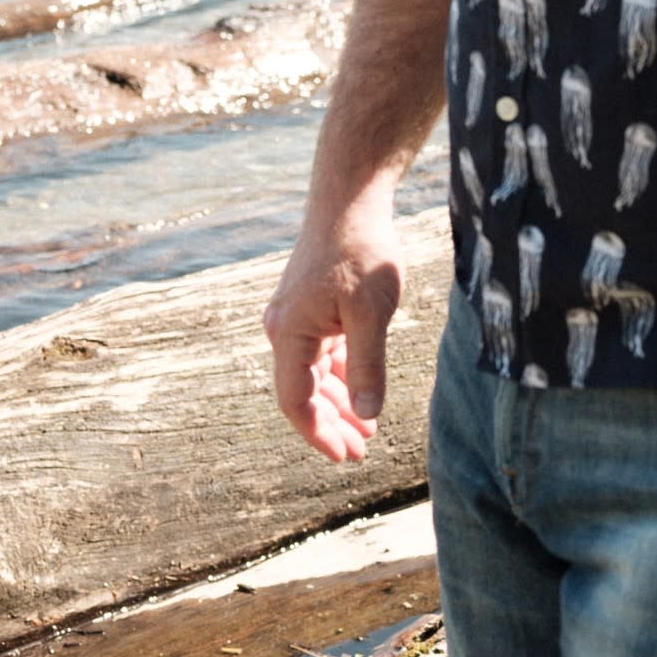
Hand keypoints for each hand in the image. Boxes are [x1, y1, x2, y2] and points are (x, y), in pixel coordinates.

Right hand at [263, 193, 406, 463]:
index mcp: (290, 333)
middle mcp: (284, 328)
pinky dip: (342, 374)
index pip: (296, 400)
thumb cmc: (361, 250)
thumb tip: (368, 413)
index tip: (344, 457)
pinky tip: (362, 390)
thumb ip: (368, 364)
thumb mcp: (371, 312)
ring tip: (366, 431)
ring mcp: (297, 316)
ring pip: (315, 373)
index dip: (318, 433)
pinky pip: (322, 352)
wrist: (350, 199)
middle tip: (360, 453)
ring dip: (339, 401)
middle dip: (331, 424)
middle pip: (304, 391)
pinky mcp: (312, 305)